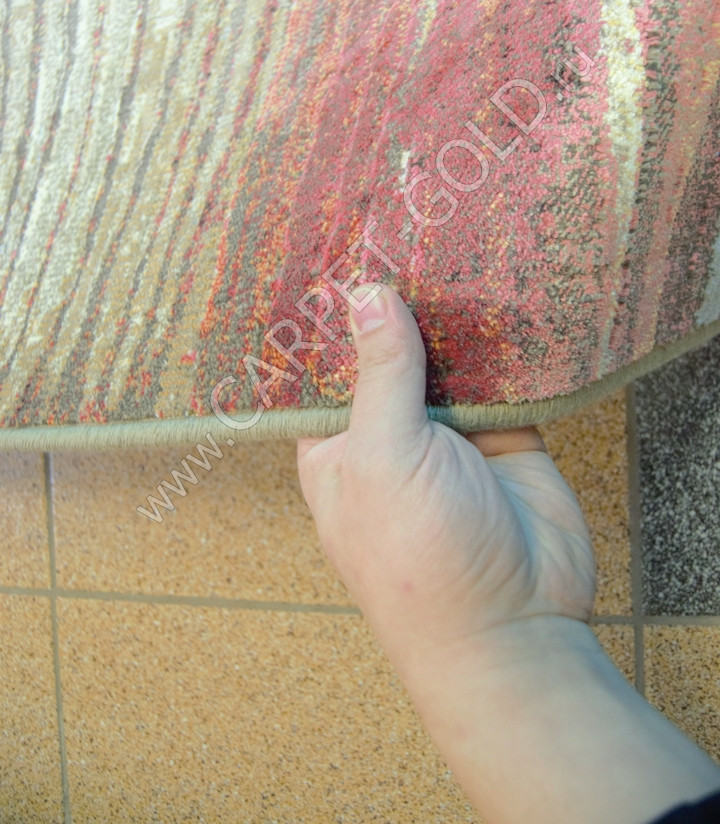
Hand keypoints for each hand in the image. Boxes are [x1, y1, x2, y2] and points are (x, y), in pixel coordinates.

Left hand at [297, 281, 595, 673]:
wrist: (517, 625)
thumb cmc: (418, 558)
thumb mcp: (383, 456)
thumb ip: (381, 374)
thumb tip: (368, 294)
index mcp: (337, 446)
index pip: (323, 370)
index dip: (329, 319)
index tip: (333, 251)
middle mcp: (389, 436)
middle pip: (387, 355)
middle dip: (394, 306)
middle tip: (398, 230)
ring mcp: (448, 435)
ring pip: (445, 359)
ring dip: (449, 317)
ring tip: (445, 243)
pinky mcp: (505, 433)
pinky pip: (500, 374)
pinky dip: (501, 341)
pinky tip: (497, 289)